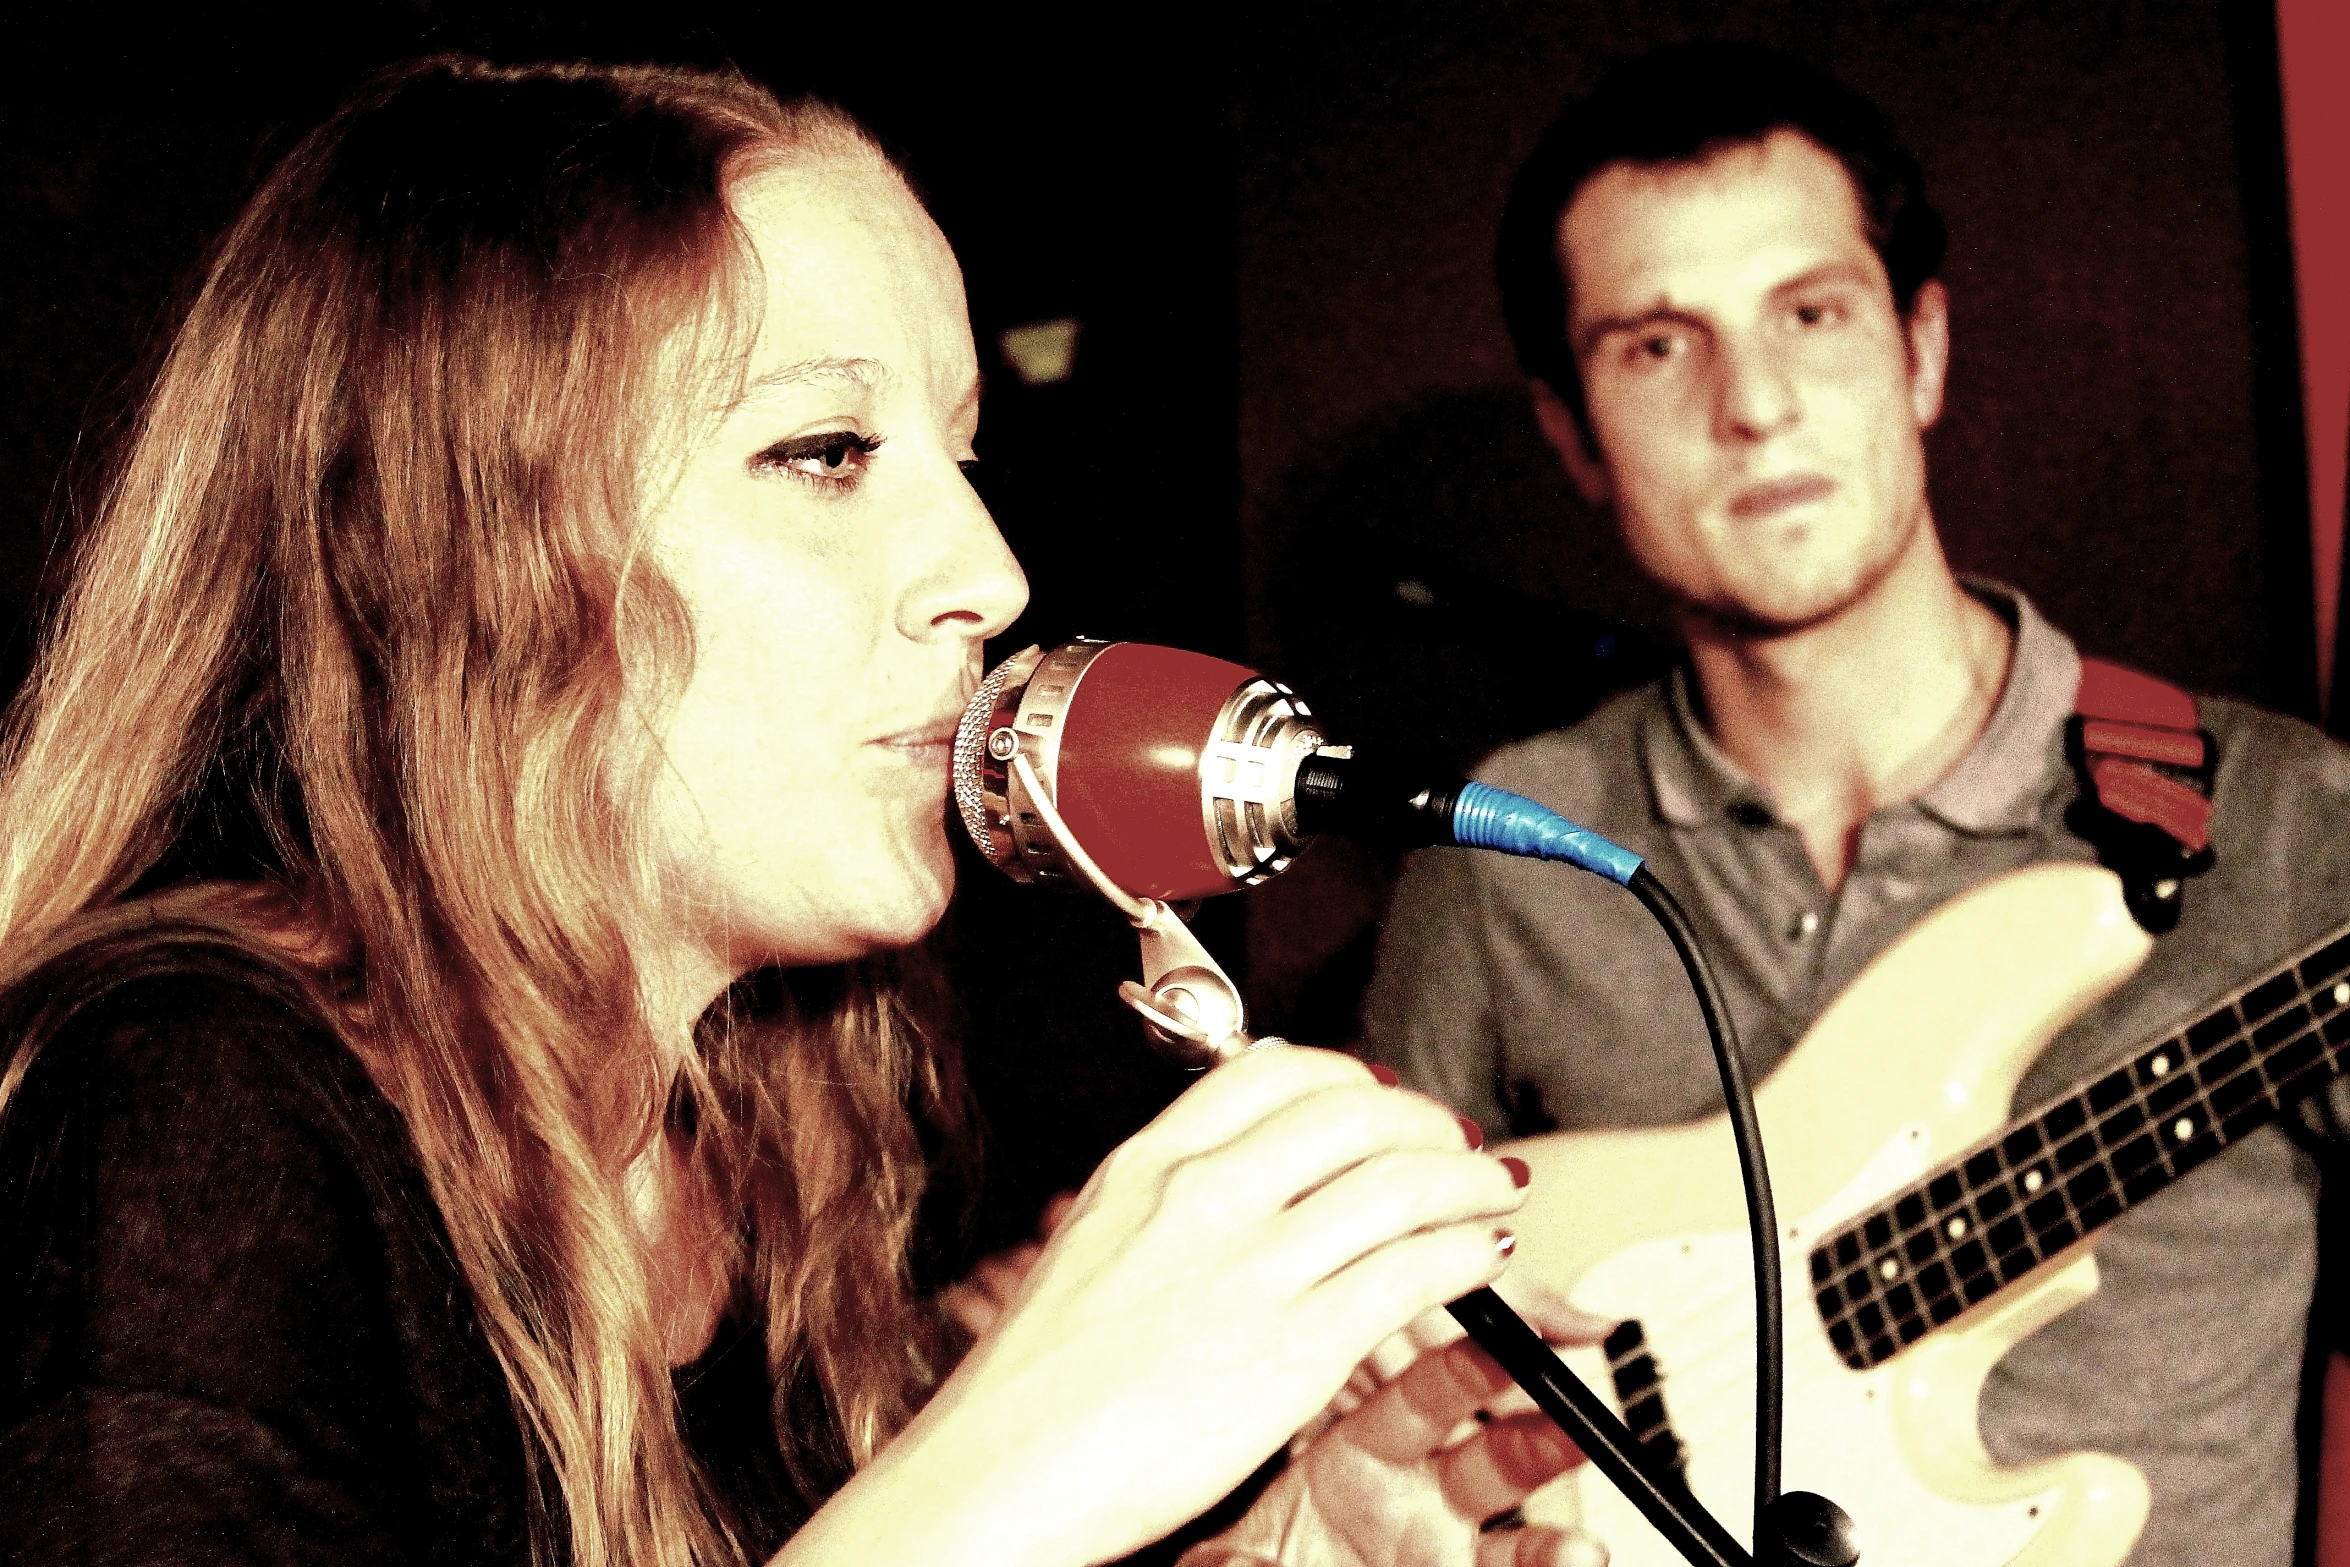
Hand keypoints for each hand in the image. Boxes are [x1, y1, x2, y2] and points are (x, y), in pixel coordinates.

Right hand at [793, 1046, 1527, 1566]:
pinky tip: (1481, 1258)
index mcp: (1146, 1165)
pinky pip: (1412, 1270)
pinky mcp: (1296, 1345)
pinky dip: (1466, 1252)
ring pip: (1400, 1182)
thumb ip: (1169, 1204)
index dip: (1352, 1079)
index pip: (1275, 1072)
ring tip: (1492, 1191)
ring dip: (1467, 1178)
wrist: (1003, 1473)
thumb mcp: (1092, 1247)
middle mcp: (1202, 1196)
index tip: (1381, 1099)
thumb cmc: (1037, 1387)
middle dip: (1425, 1120)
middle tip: (1453, 1140)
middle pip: (1354, 1112)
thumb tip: (1242, 1182)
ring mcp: (1251, 1266)